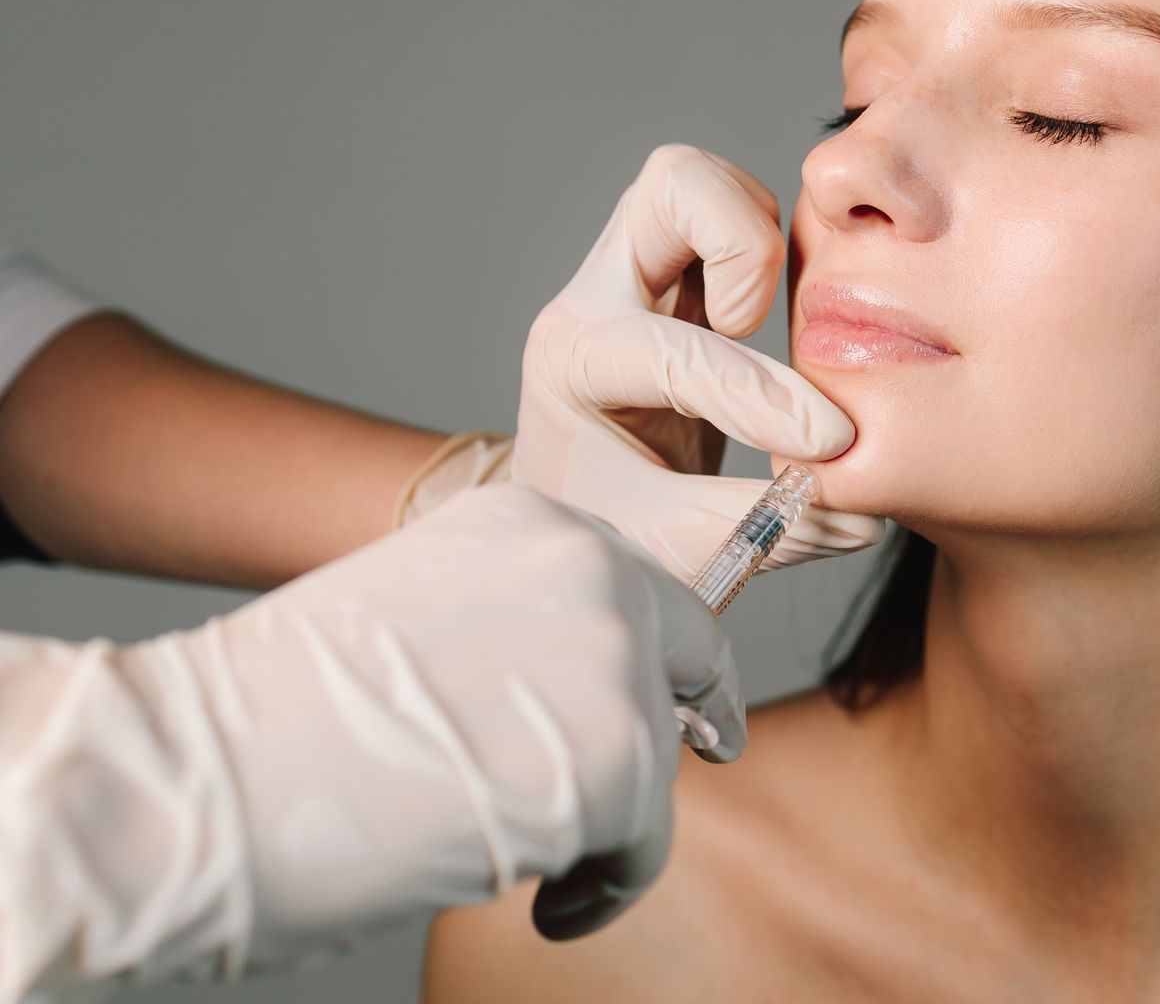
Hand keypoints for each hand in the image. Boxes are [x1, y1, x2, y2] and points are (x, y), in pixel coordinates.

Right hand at [0, 485, 742, 993]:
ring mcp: (610, 655)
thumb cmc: (269, 721)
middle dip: (692, 711)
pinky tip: (552, 912)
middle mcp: (586, 566)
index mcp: (526, 522)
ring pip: (659, 755)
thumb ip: (515, 638)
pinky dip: (609, 887)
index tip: (679, 701)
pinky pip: (648, 840)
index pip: (635, 583)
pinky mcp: (617, 757)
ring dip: (614, 822)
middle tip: (692, 761)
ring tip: (536, 870)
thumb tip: (584, 704)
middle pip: (690, 648)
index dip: (657, 652)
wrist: (191, 773)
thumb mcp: (416, 625)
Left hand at [509, 143, 881, 578]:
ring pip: (702, 181)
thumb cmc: (610, 531)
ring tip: (779, 325)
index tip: (829, 444)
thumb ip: (760, 532)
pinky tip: (791, 316)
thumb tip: (856, 521)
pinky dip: (777, 245)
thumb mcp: (670, 551)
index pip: (667, 352)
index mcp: (571, 366)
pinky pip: (735, 210)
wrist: (580, 513)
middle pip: (669, 186)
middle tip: (764, 330)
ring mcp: (637, 270)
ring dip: (760, 238)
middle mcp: (597, 297)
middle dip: (744, 244)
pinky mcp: (681, 267)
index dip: (758, 397)